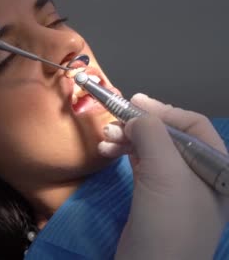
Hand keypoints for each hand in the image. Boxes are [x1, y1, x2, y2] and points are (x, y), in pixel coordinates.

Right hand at [106, 94, 228, 258]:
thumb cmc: (168, 221)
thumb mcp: (165, 172)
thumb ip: (152, 134)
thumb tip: (135, 117)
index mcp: (217, 165)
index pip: (192, 124)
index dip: (162, 110)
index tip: (132, 102)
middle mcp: (202, 174)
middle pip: (169, 135)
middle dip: (139, 126)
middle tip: (112, 123)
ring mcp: (179, 188)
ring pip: (152, 149)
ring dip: (127, 139)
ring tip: (104, 141)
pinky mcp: (157, 200)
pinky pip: (143, 166)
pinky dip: (125, 154)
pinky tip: (108, 152)